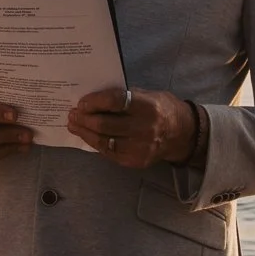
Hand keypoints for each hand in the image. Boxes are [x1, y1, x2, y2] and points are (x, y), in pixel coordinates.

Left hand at [66, 87, 197, 167]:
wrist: (182, 134)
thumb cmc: (161, 108)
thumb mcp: (147, 94)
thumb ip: (124, 97)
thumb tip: (94, 99)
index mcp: (147, 106)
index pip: (114, 101)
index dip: (94, 101)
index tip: (82, 102)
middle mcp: (144, 128)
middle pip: (105, 124)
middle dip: (84, 119)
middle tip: (73, 114)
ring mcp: (140, 147)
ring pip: (104, 141)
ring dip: (85, 133)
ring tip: (74, 126)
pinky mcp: (136, 161)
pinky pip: (109, 152)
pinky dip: (95, 143)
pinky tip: (88, 136)